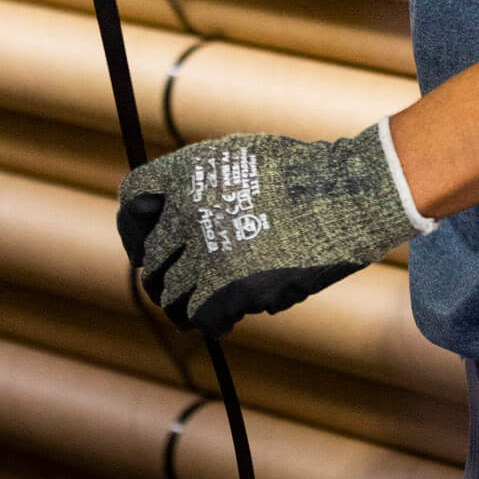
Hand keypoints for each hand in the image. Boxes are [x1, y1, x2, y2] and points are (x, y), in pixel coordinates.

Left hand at [116, 124, 417, 340]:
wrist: (347, 196)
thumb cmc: (303, 174)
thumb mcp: (241, 157)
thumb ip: (199, 184)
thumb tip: (168, 216)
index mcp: (187, 172)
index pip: (131, 204)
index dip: (135, 231)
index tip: (152, 248)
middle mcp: (187, 210)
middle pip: (150, 262)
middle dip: (168, 276)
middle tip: (191, 282)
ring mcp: (206, 251)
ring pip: (171, 298)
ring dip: (188, 304)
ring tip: (207, 305)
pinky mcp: (228, 289)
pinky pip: (203, 320)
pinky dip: (216, 322)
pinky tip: (233, 314)